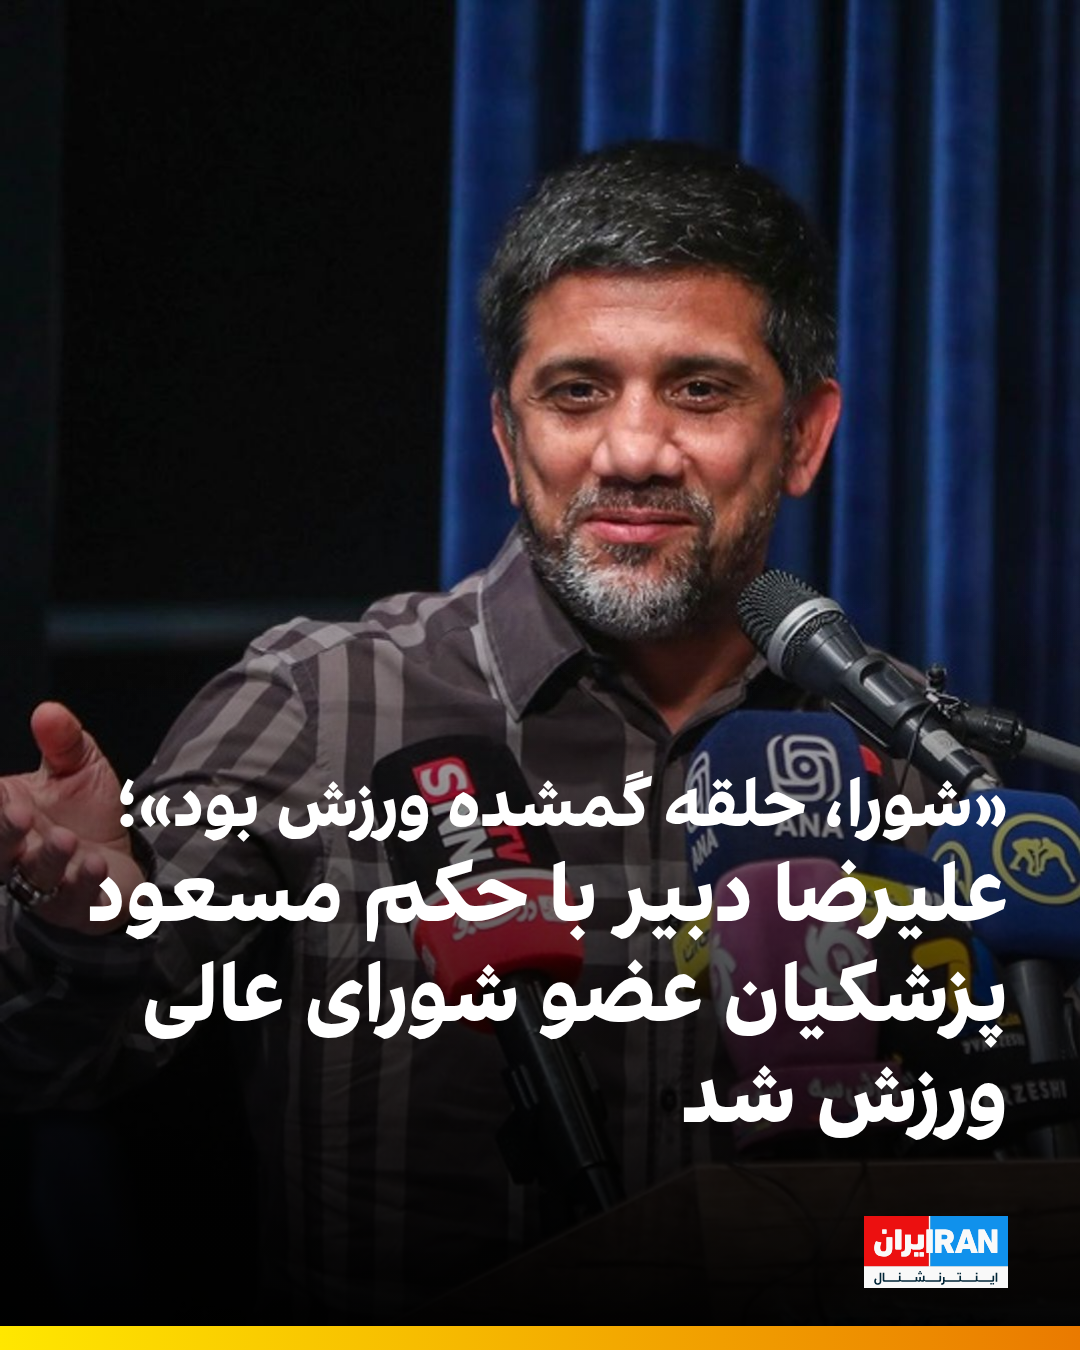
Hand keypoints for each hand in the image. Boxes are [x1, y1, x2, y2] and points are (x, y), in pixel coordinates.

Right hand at [0, 702, 145, 932]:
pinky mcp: (78, 907)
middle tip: (18, 814)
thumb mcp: (78, 767)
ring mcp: (45, 885)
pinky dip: (82, 885)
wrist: (122, 856)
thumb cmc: (86, 811)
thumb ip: (62, 741)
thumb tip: (47, 710)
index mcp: (6, 816)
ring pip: (36, 877)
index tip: (3, 795)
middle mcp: (17, 855)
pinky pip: (75, 902)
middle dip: (3, 833)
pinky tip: (94, 865)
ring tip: (65, 838)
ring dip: (49, 859)